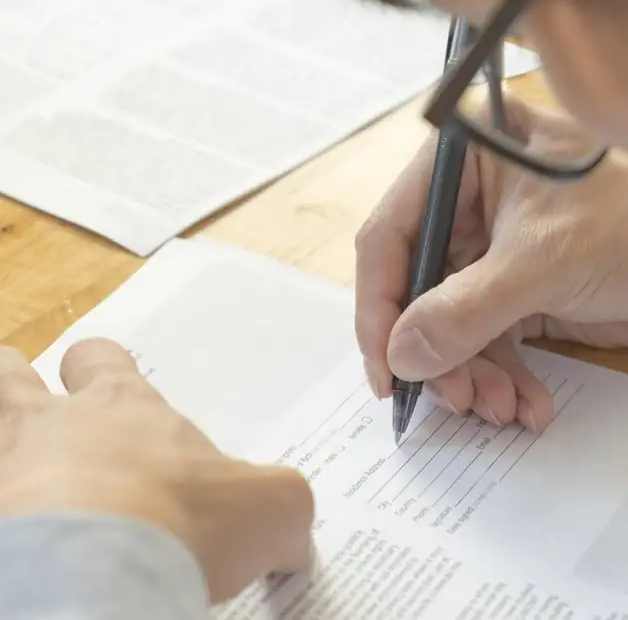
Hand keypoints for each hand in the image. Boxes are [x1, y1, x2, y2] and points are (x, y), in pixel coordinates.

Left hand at [0, 338, 313, 603]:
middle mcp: (55, 427)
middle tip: (25, 396)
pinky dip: (1, 512)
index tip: (98, 377)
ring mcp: (7, 469)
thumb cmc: (185, 520)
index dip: (96, 366)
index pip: (100, 360)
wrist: (100, 575)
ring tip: (12, 454)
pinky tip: (17, 541)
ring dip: (0, 426)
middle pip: (12, 375)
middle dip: (16, 380)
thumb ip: (284, 508)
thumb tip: (292, 540)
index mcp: (125, 409)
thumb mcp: (273, 508)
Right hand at [356, 97, 627, 431]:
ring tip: (498, 407)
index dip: (379, 306)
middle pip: (418, 289)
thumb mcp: (544, 261)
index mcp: (464, 161)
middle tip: (455, 399)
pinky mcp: (526, 290)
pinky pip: (492, 341)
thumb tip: (401, 356)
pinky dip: (503, 377)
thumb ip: (465, 310)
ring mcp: (499, 250)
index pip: (392, 234)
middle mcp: (473, 202)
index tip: (386, 370)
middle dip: (435, 352)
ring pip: (453, 323)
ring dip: (471, 373)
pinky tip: (525, 406)